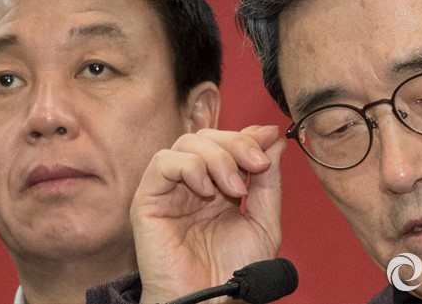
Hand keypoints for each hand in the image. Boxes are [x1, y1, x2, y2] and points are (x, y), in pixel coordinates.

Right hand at [131, 125, 285, 302]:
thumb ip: (268, 182)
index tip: (270, 136)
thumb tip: (274, 140)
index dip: (248, 135)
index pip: (228, 142)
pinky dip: (189, 166)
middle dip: (237, 143)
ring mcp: (171, 190)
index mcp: (219, 186)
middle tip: (257, 163)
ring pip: (187, 143)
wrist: (212, 301)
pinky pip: (163, 162)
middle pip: (208, 136)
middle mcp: (194, 183)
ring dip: (218, 157)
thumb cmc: (234, 270)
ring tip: (235, 189)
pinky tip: (206, 190)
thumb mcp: (264, 222)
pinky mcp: (148, 200)